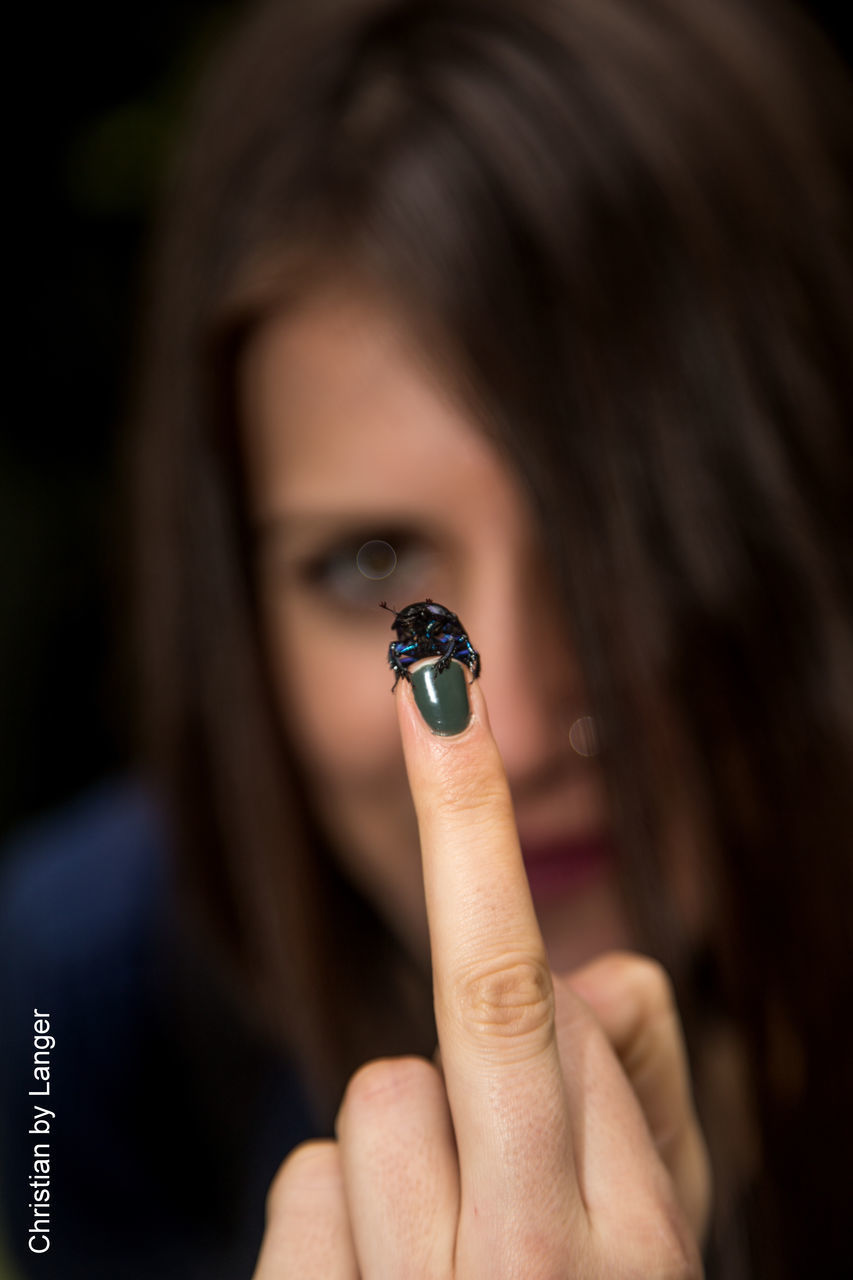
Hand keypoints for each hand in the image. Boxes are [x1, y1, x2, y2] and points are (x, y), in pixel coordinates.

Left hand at [253, 667, 710, 1277]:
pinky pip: (300, 1184)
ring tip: (440, 1242)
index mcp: (641, 1242)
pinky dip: (333, 1221)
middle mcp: (537, 1269)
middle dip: (465, 832)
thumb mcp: (655, 1256)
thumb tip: (601, 963)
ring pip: (374, 1095)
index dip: (491, 852)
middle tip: (439, 692)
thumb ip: (641, 1106)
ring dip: (403, 1146)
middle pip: (485, 1006)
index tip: (454, 711)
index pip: (561, 1005)